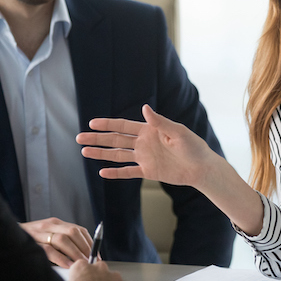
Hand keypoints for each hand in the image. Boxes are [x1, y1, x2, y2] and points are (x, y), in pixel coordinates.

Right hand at [20, 217, 92, 267]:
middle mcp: (49, 225)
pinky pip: (48, 249)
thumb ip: (61, 243)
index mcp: (56, 223)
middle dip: (85, 248)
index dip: (89, 242)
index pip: (78, 229)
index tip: (96, 255)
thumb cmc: (28, 241)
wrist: (4, 237)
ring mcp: (39, 232)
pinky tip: (67, 265)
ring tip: (81, 264)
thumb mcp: (46, 237)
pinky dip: (60, 258)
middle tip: (91, 262)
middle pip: (73, 232)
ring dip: (75, 253)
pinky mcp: (30, 242)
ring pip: (62, 239)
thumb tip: (81, 259)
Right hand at [75, 104, 221, 189]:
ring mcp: (145, 157)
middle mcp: (144, 143)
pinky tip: (102, 172)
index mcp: (150, 130)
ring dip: (101, 153)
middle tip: (79, 138)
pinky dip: (115, 173)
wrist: (201, 168)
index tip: (92, 123)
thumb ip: (160, 122)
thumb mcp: (178, 132)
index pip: (124, 126)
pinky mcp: (148, 171)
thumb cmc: (194, 147)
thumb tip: (145, 108)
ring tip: (84, 152)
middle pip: (116, 139)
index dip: (107, 124)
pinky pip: (128, 172)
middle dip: (97, 138)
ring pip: (118, 155)